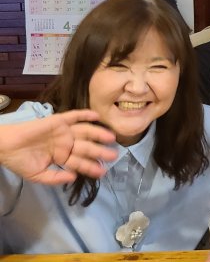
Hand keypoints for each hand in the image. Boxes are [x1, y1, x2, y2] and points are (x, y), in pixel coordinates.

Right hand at [0, 109, 116, 184]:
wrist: (5, 147)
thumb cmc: (20, 161)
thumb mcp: (38, 175)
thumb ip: (55, 178)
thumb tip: (73, 178)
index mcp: (62, 156)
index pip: (80, 162)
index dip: (91, 167)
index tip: (103, 172)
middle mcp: (66, 143)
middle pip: (87, 147)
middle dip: (100, 151)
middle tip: (114, 155)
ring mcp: (64, 131)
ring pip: (85, 131)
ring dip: (98, 133)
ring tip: (111, 138)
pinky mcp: (58, 120)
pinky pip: (74, 116)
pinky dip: (85, 114)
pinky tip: (96, 115)